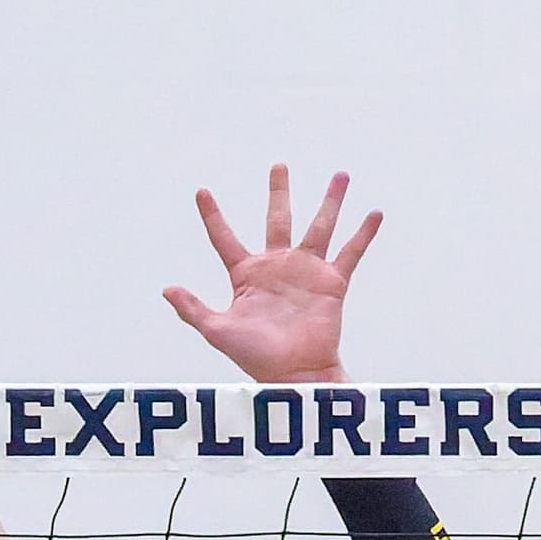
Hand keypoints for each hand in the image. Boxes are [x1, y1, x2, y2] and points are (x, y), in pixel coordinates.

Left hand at [165, 165, 379, 384]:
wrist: (292, 373)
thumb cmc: (255, 356)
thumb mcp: (218, 330)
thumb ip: (193, 309)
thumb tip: (167, 289)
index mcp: (247, 274)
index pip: (224, 238)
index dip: (212, 216)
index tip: (201, 192)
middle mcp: (277, 266)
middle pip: (277, 219)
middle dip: (279, 192)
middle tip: (279, 166)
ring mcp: (306, 271)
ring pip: (320, 226)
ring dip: (331, 200)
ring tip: (341, 175)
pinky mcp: (332, 282)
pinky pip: (351, 252)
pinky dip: (363, 234)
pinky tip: (374, 213)